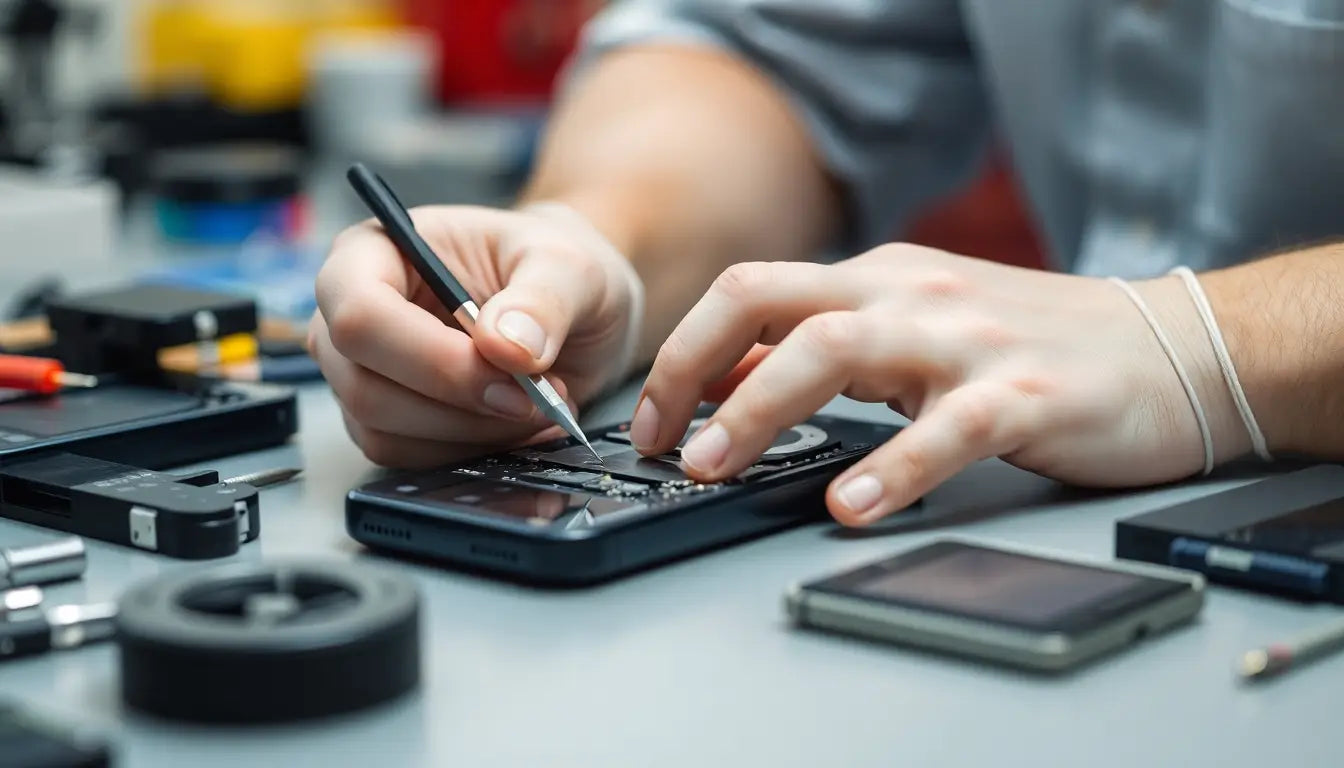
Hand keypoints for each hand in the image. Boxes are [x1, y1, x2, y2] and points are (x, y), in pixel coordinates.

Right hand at [311, 203, 639, 466]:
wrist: (572, 302)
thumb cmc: (551, 267)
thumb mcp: (568, 265)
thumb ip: (543, 300)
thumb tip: (506, 346)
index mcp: (374, 251)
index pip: (361, 313)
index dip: (432, 356)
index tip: (510, 369)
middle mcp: (350, 313)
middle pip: (365, 386)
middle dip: (460, 403)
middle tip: (536, 398)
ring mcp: (360, 372)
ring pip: (385, 433)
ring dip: (473, 433)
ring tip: (540, 406)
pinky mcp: (384, 420)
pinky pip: (409, 459)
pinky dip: (472, 452)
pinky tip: (522, 426)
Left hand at [630, 245, 1232, 525]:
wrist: (1176, 348)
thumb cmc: (1034, 343)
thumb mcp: (914, 329)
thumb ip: (825, 347)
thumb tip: (727, 377)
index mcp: (879, 278)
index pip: (752, 290)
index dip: (686, 351)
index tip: (653, 417)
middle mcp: (912, 294)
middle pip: (773, 301)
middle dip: (699, 369)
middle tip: (666, 444)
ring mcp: (967, 340)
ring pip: (838, 349)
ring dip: (762, 409)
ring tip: (718, 468)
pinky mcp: (1026, 393)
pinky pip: (946, 428)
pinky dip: (892, 468)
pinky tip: (851, 507)